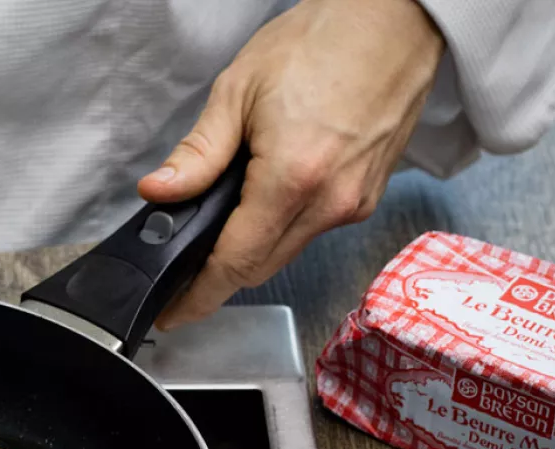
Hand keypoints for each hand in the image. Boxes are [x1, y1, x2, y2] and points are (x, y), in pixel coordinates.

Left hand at [138, 0, 443, 329]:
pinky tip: (261, 203)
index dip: (199, 295)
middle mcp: (331, 202)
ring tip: (216, 229)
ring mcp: (355, 202)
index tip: (174, 314)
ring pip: (286, 252)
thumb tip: (160, 193)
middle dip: (218, 276)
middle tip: (181, 273)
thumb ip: (198, 154)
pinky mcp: (367, 196)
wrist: (394, 20)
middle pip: (260, 267)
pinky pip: (312, 230)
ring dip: (250, 250)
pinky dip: (280, 229)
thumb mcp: (238, 91)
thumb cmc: (323, 40)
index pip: (235, 263)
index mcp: (294, 178)